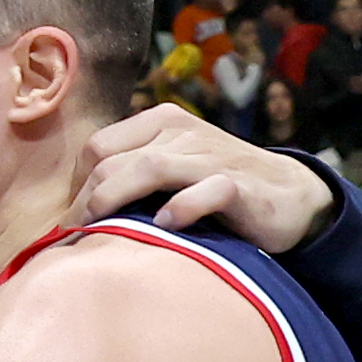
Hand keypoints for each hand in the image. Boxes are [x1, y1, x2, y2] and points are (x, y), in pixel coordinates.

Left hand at [78, 103, 334, 249]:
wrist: (290, 195)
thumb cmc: (216, 185)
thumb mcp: (172, 167)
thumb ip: (132, 174)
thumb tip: (76, 207)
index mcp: (161, 122)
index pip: (98, 146)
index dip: (76, 185)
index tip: (72, 220)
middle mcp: (183, 132)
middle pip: (114, 160)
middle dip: (86, 201)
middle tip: (73, 238)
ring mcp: (211, 157)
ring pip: (149, 167)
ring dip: (115, 201)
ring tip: (100, 232)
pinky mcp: (239, 185)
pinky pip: (204, 191)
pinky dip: (180, 209)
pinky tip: (164, 228)